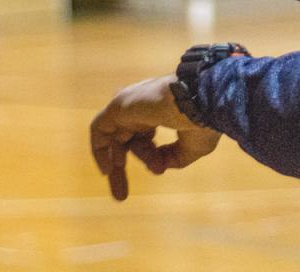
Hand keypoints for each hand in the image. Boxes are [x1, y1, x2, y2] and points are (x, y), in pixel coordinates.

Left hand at [90, 74, 222, 200]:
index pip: (144, 136)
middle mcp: (142, 106)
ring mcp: (130, 105)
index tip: (160, 169)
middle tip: (121, 197)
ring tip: (120, 194)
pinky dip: (99, 150)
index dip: (150, 158)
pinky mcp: (118, 106)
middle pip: (125, 139)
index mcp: (161, 109)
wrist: (199, 102)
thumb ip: (174, 157)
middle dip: (121, 168)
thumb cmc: (201, 121)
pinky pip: (99, 130)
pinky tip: (107, 170)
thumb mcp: (191, 147)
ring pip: (113, 139)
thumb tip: (158, 167)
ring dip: (114, 166)